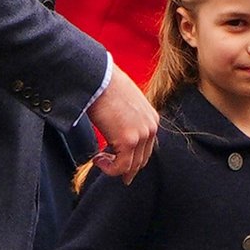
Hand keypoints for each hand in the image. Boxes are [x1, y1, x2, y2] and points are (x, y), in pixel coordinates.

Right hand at [87, 64, 158, 183]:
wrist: (99, 79)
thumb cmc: (106, 86)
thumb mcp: (126, 104)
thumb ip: (129, 120)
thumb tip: (118, 132)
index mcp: (152, 119)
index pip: (147, 149)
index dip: (134, 160)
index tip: (122, 165)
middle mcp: (151, 128)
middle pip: (141, 160)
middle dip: (126, 168)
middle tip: (110, 170)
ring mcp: (141, 135)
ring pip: (130, 166)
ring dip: (113, 167)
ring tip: (99, 160)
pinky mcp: (128, 140)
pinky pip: (120, 166)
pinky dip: (108, 168)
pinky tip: (97, 159)